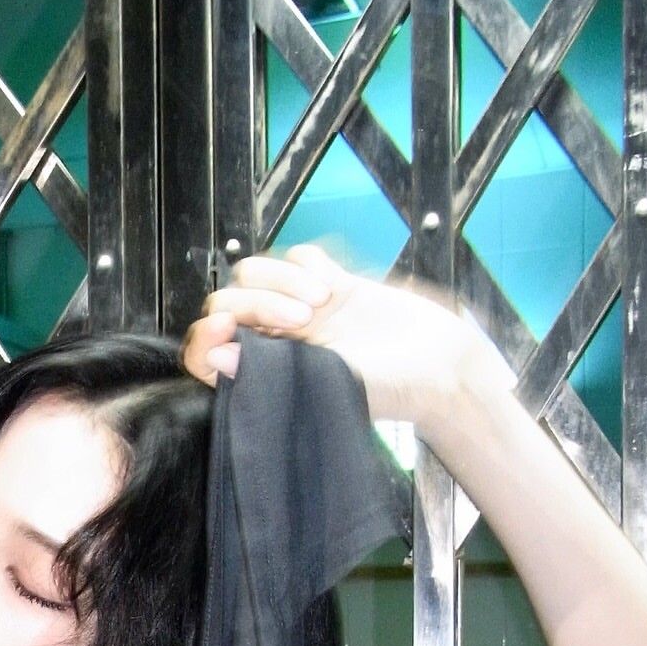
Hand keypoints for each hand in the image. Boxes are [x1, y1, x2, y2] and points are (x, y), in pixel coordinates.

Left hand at [181, 242, 515, 429]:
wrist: (441, 366)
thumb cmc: (389, 389)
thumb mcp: (327, 384)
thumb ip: (270, 371)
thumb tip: (216, 359)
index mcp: (266, 374)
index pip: (207, 353)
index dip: (206, 339)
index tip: (226, 329)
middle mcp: (277, 342)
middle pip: (228, 302)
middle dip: (256, 303)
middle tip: (303, 319)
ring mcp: (303, 310)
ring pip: (255, 273)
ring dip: (281, 278)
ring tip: (321, 300)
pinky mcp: (332, 285)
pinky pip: (299, 256)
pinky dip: (309, 264)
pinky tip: (335, 287)